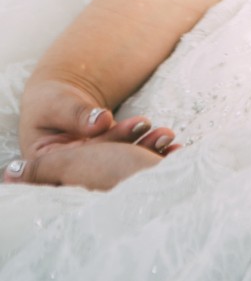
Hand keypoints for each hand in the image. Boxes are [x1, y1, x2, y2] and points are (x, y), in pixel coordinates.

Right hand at [15, 77, 175, 188]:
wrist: (57, 104)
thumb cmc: (51, 102)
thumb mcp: (58, 104)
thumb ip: (78, 114)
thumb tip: (102, 121)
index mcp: (51, 170)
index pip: (81, 162)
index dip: (109, 148)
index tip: (135, 132)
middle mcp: (73, 177)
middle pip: (105, 167)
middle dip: (135, 151)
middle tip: (163, 135)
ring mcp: (92, 173)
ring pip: (121, 163)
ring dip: (147, 150)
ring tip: (168, 136)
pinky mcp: (108, 165)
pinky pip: (129, 158)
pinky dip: (148, 149)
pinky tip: (170, 144)